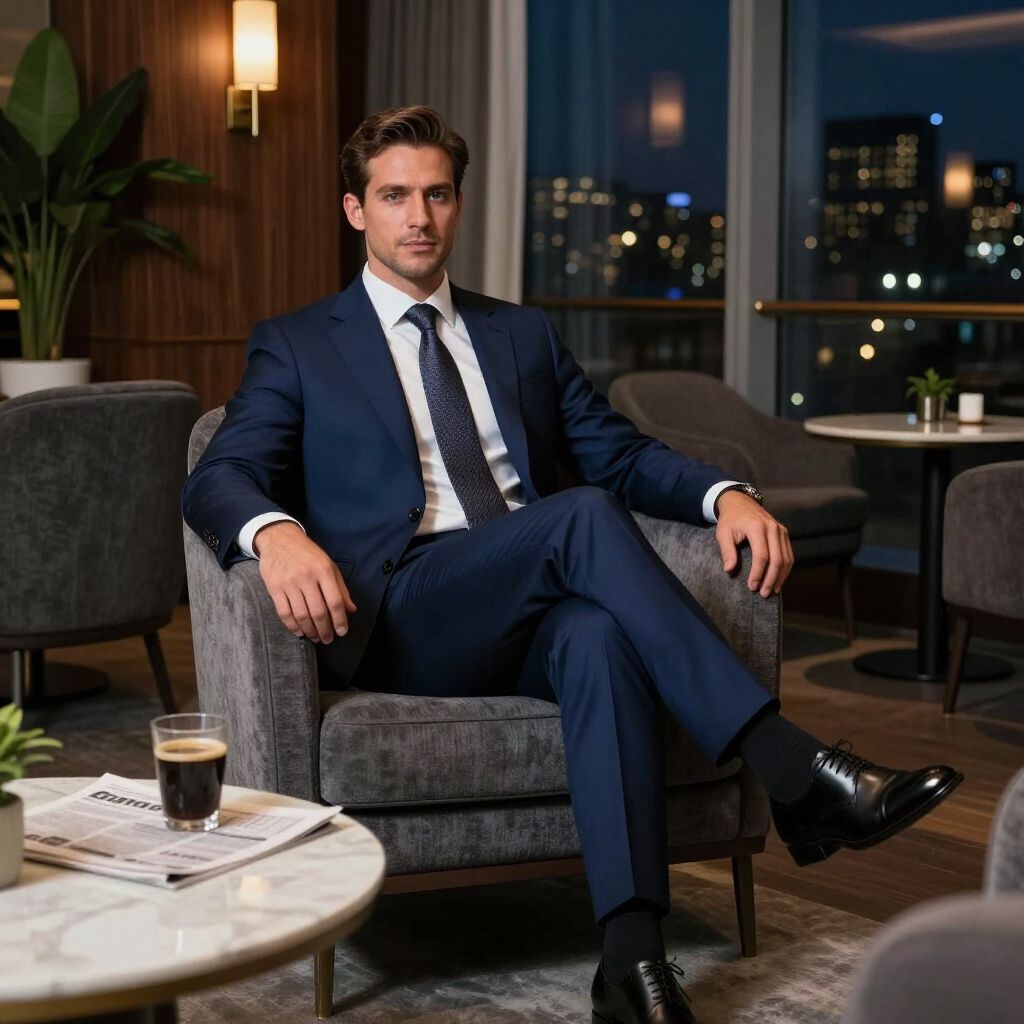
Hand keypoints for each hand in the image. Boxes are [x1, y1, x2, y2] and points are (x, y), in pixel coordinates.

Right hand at [254, 522, 356, 641]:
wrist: (279, 539)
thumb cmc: (308, 554)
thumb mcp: (329, 565)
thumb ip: (340, 588)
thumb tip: (351, 610)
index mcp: (324, 571)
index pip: (335, 601)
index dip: (340, 620)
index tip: (342, 632)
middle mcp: (307, 577)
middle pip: (318, 612)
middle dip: (325, 630)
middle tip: (328, 639)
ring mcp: (289, 583)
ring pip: (301, 615)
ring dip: (310, 631)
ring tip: (316, 637)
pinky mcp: (274, 588)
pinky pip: (284, 613)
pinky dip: (292, 626)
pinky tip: (299, 632)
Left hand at [715, 490, 793, 597]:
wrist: (740, 502)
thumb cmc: (730, 519)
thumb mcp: (723, 533)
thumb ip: (727, 551)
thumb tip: (729, 570)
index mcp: (756, 527)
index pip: (761, 556)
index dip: (758, 573)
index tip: (752, 587)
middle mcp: (772, 528)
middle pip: (777, 559)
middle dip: (771, 579)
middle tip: (763, 594)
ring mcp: (781, 530)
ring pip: (786, 558)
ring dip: (780, 577)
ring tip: (772, 591)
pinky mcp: (784, 533)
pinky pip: (789, 554)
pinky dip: (785, 569)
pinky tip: (779, 579)